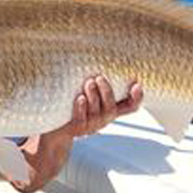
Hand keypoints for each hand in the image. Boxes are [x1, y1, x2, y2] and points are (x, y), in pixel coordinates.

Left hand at [13, 76, 142, 192]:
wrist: (55, 132)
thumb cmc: (73, 108)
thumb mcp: (88, 95)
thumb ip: (97, 84)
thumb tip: (101, 59)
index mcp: (109, 111)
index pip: (130, 107)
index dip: (137, 98)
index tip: (137, 85)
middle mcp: (102, 120)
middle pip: (111, 109)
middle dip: (107, 92)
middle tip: (99, 77)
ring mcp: (90, 126)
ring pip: (96, 113)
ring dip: (94, 96)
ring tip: (89, 82)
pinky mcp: (76, 129)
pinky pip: (81, 119)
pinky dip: (81, 108)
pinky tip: (79, 98)